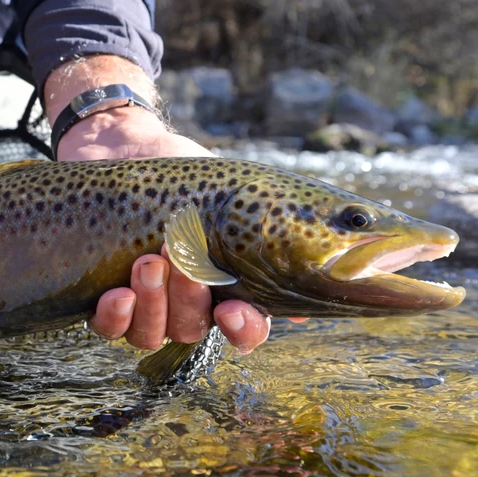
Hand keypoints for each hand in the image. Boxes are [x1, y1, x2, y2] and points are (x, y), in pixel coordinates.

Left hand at [45, 55, 293, 353]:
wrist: (127, 144)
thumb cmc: (192, 176)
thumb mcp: (245, 193)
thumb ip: (288, 226)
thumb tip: (374, 254)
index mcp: (228, 287)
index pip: (244, 331)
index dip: (243, 331)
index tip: (234, 312)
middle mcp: (187, 304)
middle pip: (194, 329)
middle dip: (188, 300)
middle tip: (180, 261)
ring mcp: (145, 302)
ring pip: (152, 332)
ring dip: (153, 302)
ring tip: (147, 261)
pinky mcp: (103, 293)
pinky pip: (110, 328)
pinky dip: (116, 316)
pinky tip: (118, 293)